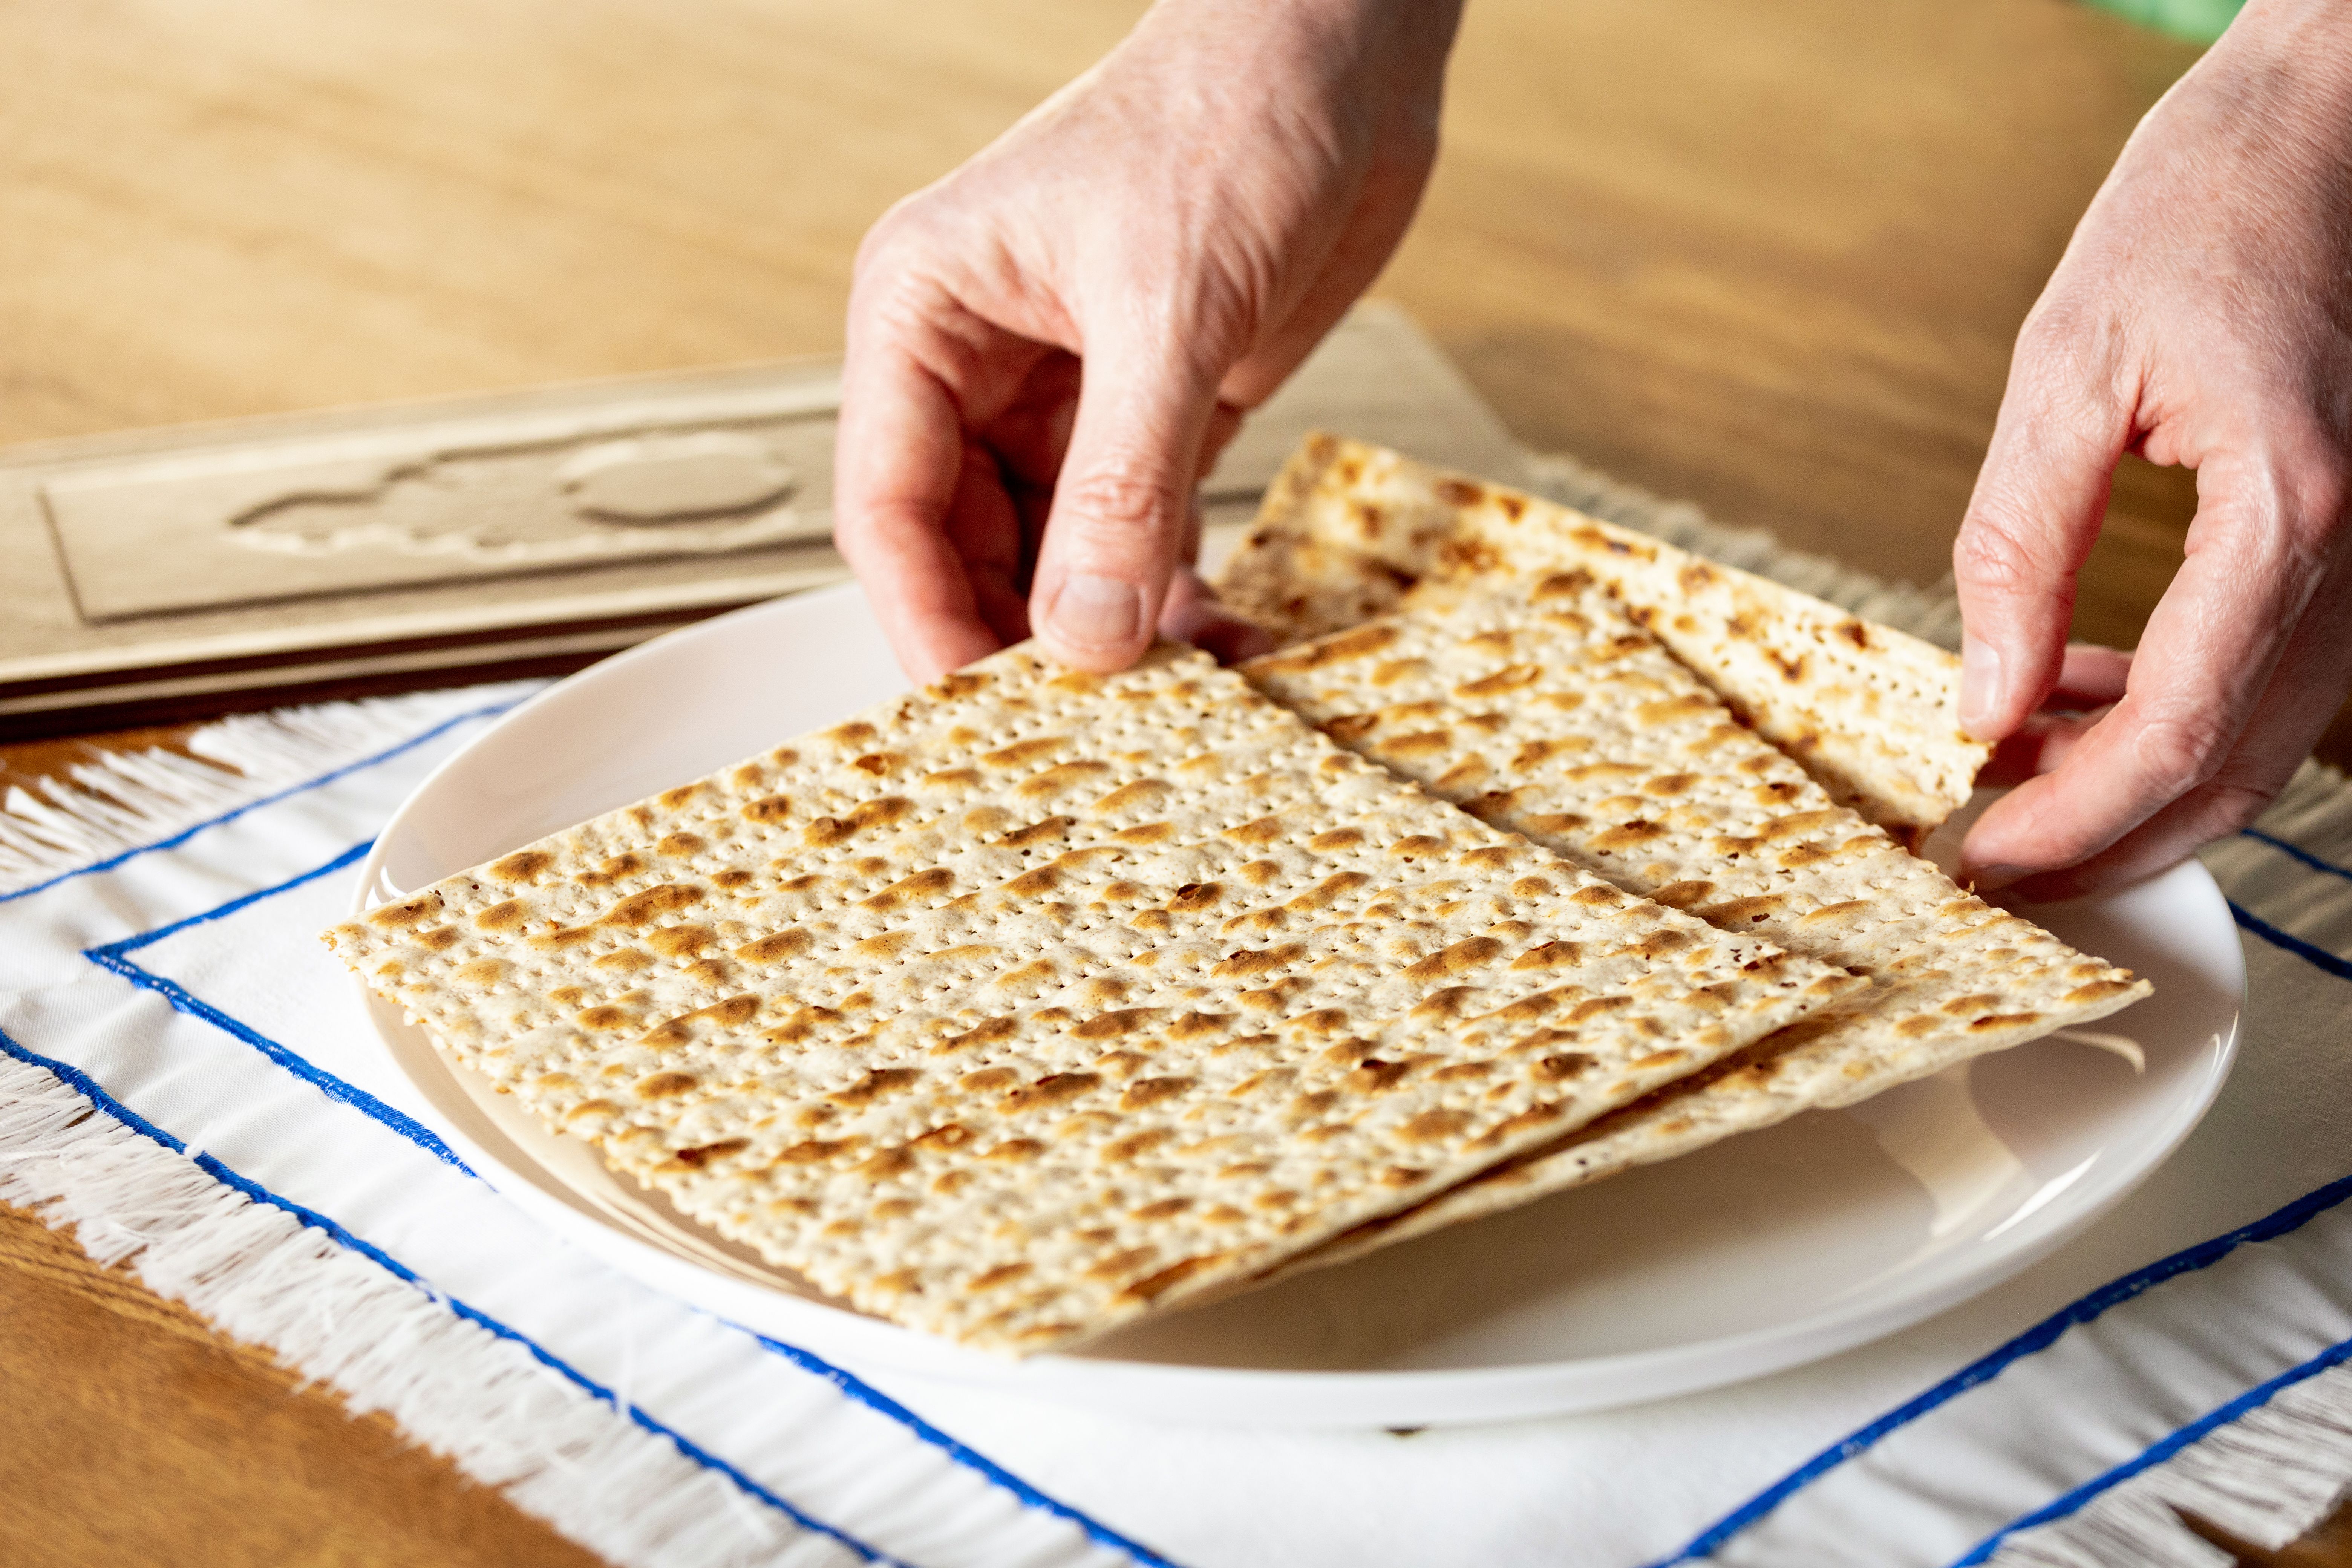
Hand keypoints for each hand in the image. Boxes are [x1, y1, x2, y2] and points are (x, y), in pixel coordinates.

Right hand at [833, 0, 1462, 680]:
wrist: (1345, 52)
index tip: (984, 717)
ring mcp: (1069, 393)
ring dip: (1108, 631)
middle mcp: (979, 362)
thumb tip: (1088, 643)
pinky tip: (1220, 646)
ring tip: (1175, 705)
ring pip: (1056, 554)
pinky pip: (1139, 534)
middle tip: (1090, 734)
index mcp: (923, 316)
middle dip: (1023, 640)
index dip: (929, 621)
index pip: (889, 505)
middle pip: (967, 548)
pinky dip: (1172, 596)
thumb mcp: (1167, 313)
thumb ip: (1122, 485)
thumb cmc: (1229, 121)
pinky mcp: (1157, 411)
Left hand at [1952, 0, 2351, 899]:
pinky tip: (2070, 690)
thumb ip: (2020, 545)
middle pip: (2234, 768)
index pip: (2177, 732)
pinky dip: (2174, 711)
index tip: (1979, 858)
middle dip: (2107, 838)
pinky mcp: (2351, 540)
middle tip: (1988, 861)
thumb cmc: (2204, 211)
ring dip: (2135, 781)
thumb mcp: (2067, 367)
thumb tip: (1981, 698)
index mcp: (2291, 510)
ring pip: (2262, 740)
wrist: (2324, 126)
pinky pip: (2272, 674)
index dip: (2073, 820)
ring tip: (2008, 771)